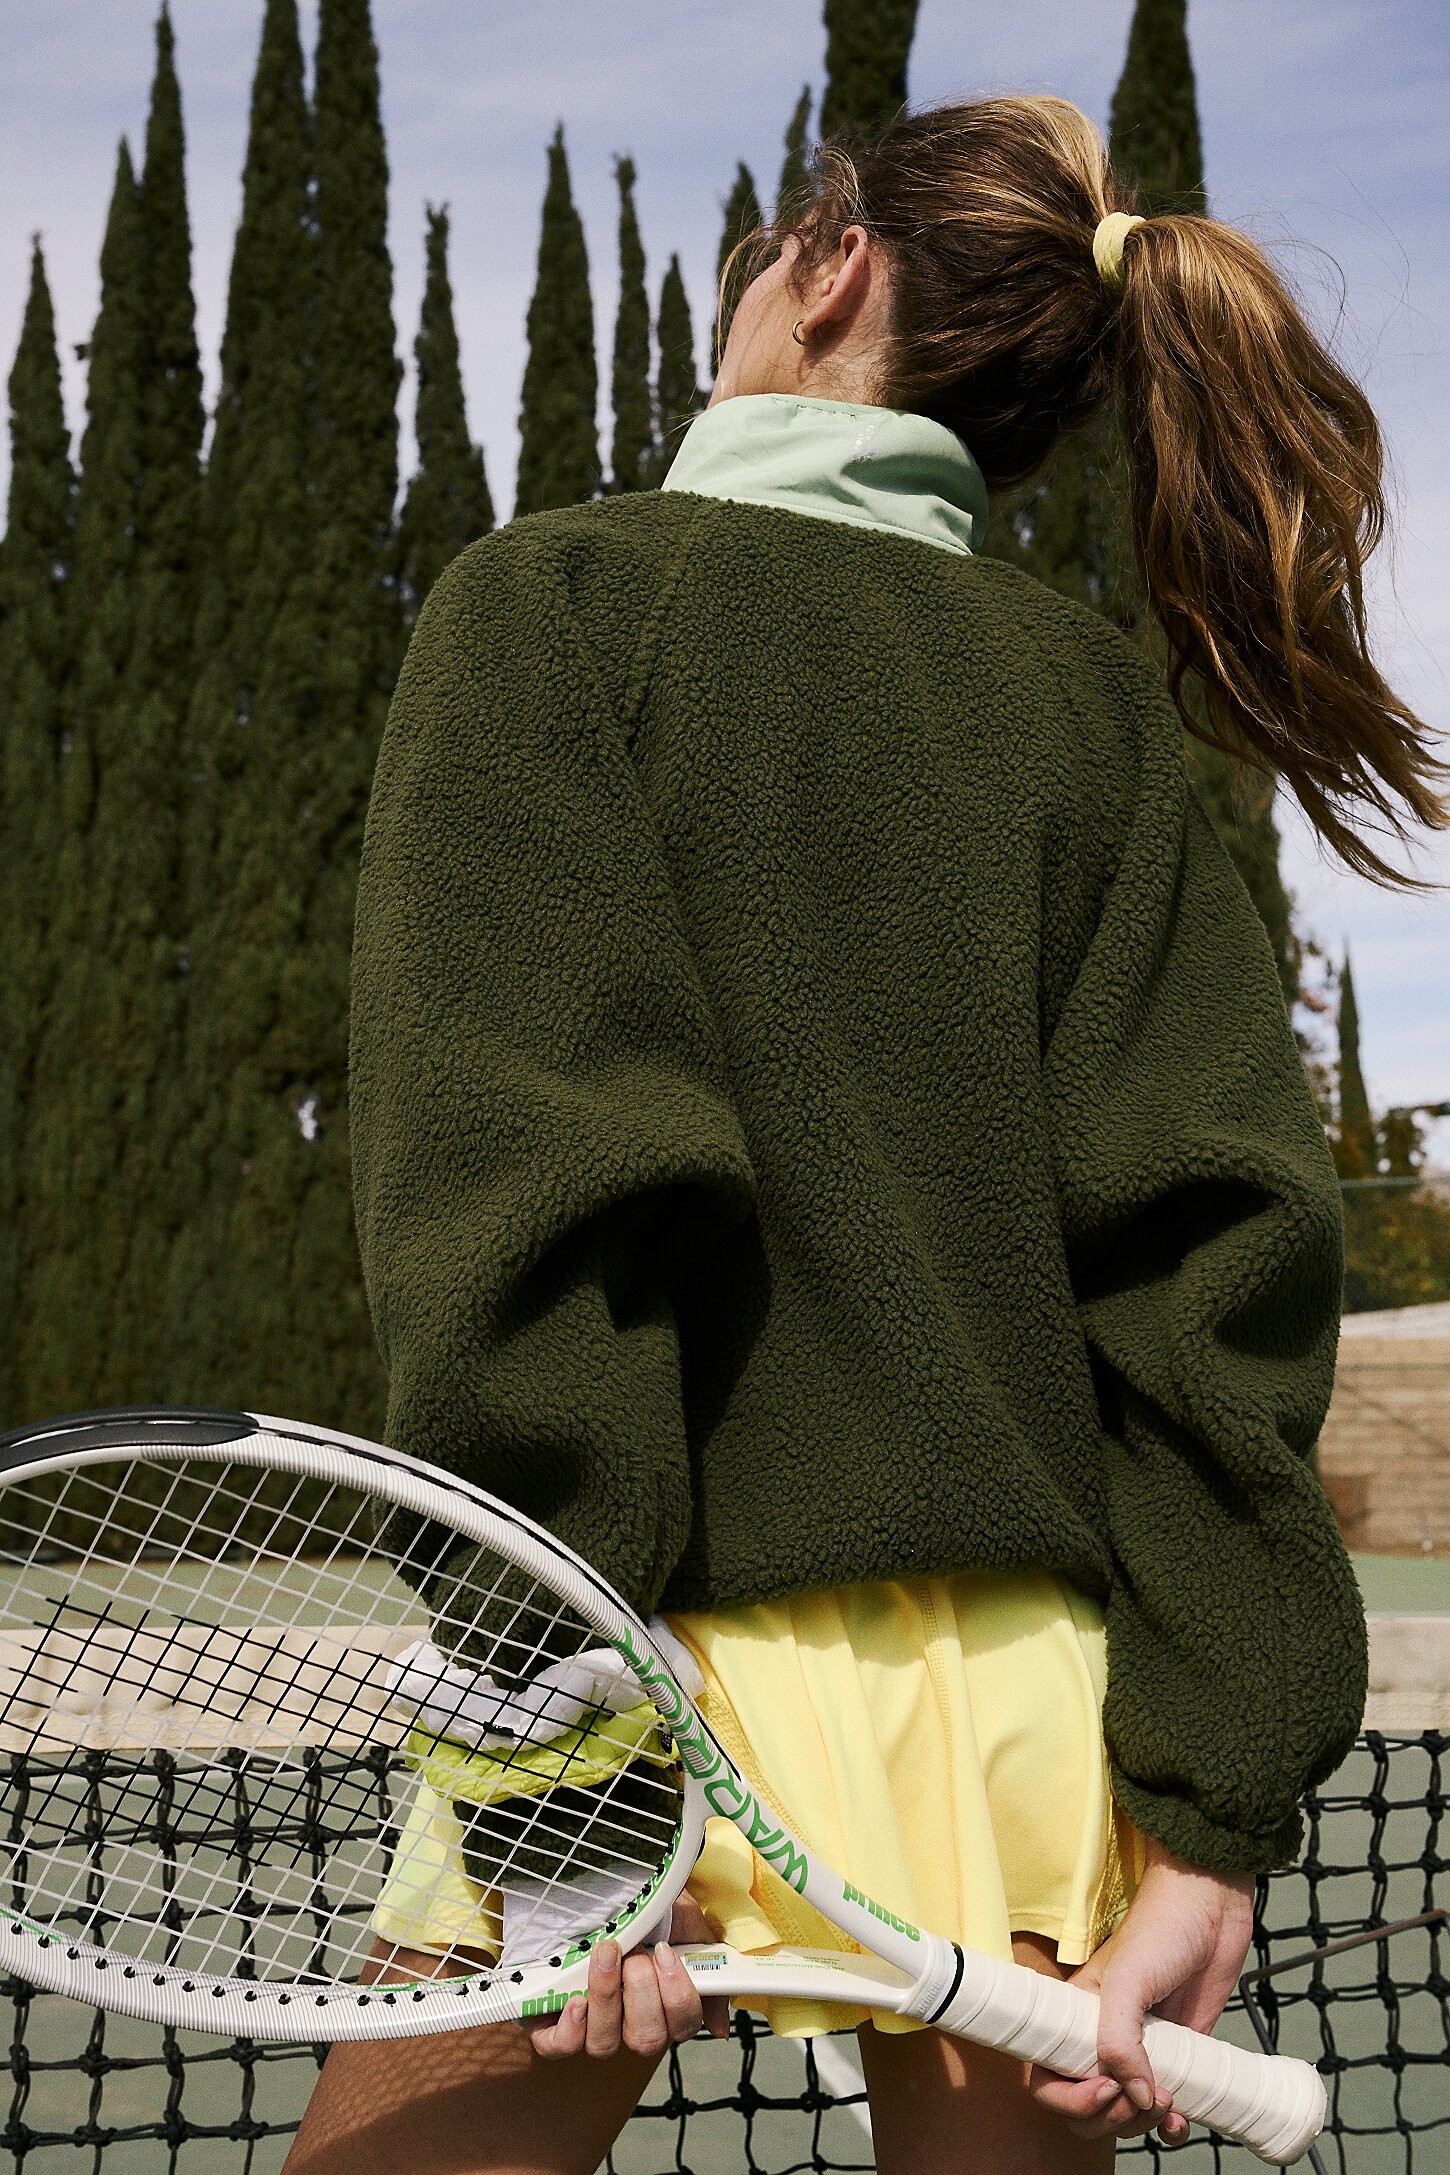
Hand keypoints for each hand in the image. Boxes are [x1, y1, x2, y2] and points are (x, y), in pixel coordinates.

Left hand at [524, 1889, 730, 2059]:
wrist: (592, 1889)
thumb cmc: (639, 1908)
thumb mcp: (681, 1920)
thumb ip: (706, 1961)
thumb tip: (720, 2026)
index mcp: (664, 2005)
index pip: (683, 2026)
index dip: (677, 1997)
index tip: (664, 1953)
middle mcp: (630, 2024)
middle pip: (647, 2040)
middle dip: (641, 1993)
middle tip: (634, 1954)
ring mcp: (592, 2028)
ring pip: (605, 2044)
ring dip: (607, 1997)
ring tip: (604, 1956)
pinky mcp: (553, 2025)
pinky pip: (561, 2048)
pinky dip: (570, 2031)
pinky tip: (575, 2000)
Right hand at [1029, 1837, 1254, 2146]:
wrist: (1211, 1909)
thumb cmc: (1161, 1927)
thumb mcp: (1127, 1979)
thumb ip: (1119, 2040)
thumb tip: (1136, 2096)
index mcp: (1074, 2017)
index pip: (1046, 2077)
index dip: (1067, 2098)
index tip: (1104, 2090)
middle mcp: (1102, 2039)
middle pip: (1085, 2107)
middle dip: (1111, 2117)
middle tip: (1140, 2096)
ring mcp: (1141, 2051)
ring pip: (1124, 2116)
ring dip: (1142, 2125)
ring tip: (1167, 2100)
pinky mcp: (1178, 2057)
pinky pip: (1163, 2111)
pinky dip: (1170, 2127)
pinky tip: (1182, 2119)